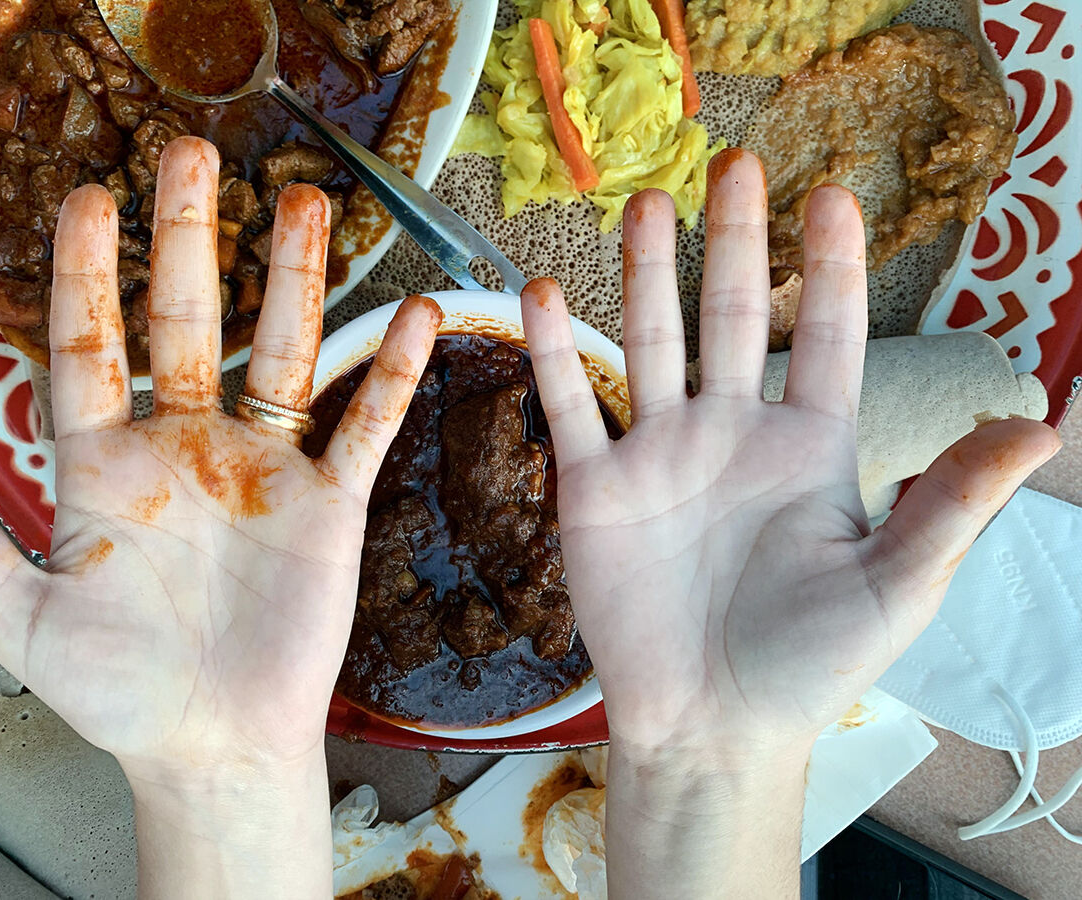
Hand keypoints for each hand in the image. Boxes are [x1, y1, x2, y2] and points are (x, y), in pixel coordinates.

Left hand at [0, 137, 441, 897]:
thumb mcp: (22, 620)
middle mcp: (186, 447)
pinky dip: (392, 374)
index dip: (87, 275)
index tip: (87, 201)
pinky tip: (419, 316)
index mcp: (107, 465)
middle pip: (188, 324)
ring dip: (294, 282)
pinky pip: (366, 427)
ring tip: (303, 207)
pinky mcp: (326, 503)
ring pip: (284, 355)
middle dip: (187, 242)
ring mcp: (263, 468)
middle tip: (189, 157)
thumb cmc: (119, 689)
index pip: (92, 348)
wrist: (212, 742)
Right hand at [521, 149, 1059, 897]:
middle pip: (734, 317)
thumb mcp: (899, 586)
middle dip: (736, 243)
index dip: (832, 269)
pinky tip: (545, 293)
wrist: (710, 727)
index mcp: (809, 448)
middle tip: (734, 166)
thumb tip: (1040, 425)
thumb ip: (952, 502)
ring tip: (646, 205)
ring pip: (653, 341)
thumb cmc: (810, 664)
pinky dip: (557, 351)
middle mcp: (733, 434)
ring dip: (647, 273)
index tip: (834, 196)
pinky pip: (573, 405)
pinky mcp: (596, 488)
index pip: (825, 338)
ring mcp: (660, 456)